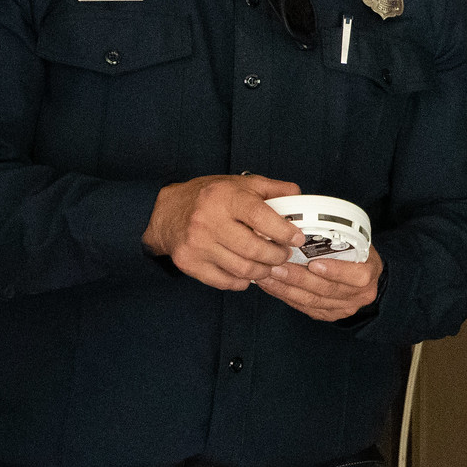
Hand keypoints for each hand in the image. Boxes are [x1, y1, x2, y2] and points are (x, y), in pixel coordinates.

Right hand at [143, 174, 300, 290]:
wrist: (166, 212)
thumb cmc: (209, 197)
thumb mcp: (240, 184)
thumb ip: (272, 189)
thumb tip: (300, 198)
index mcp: (224, 197)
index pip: (260, 217)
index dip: (283, 231)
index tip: (297, 238)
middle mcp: (208, 221)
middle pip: (253, 249)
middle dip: (277, 256)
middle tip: (284, 254)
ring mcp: (196, 245)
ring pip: (242, 269)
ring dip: (263, 271)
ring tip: (270, 264)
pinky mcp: (189, 263)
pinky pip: (225, 282)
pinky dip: (243, 281)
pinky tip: (248, 272)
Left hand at [258, 245, 382, 321]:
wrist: (364, 274)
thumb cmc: (356, 252)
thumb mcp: (356, 240)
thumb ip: (336, 239)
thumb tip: (302, 226)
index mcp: (369, 272)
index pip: (356, 276)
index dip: (334, 271)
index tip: (314, 263)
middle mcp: (359, 295)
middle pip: (326, 289)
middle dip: (298, 278)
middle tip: (276, 266)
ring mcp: (344, 308)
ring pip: (311, 301)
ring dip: (285, 288)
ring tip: (266, 275)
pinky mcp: (329, 315)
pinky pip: (304, 307)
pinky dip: (285, 296)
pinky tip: (270, 285)